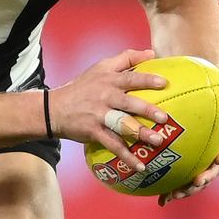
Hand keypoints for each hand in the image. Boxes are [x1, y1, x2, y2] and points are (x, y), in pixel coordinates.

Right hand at [48, 49, 169, 173]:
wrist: (53, 108)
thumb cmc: (82, 87)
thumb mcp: (100, 67)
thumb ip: (126, 59)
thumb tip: (151, 53)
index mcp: (109, 80)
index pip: (130, 78)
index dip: (147, 80)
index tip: (163, 83)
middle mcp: (105, 96)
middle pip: (128, 103)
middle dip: (147, 110)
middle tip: (164, 118)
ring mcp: (99, 115)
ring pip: (122, 125)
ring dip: (140, 134)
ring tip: (158, 141)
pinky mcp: (93, 132)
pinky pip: (112, 144)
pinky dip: (126, 156)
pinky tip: (140, 165)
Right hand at [158, 131, 218, 206]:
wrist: (199, 115)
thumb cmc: (183, 138)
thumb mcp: (172, 158)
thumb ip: (169, 178)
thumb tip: (162, 203)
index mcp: (198, 172)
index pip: (193, 186)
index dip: (185, 192)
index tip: (174, 195)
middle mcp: (210, 166)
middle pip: (205, 180)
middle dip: (194, 187)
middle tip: (183, 191)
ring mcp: (218, 155)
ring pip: (216, 170)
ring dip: (208, 177)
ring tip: (199, 180)